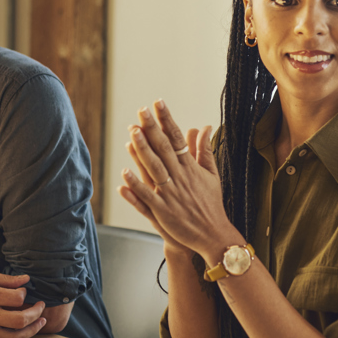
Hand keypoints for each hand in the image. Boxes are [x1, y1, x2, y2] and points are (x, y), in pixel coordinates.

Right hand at [0, 269, 46, 337]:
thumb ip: (4, 279)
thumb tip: (25, 280)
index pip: (16, 298)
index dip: (25, 294)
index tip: (23, 292)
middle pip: (20, 320)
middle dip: (36, 314)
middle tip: (41, 307)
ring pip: (14, 337)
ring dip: (31, 330)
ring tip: (40, 322)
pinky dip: (17, 336)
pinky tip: (24, 329)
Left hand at [117, 100, 245, 262]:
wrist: (213, 234)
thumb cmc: (211, 203)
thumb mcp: (212, 174)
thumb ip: (205, 149)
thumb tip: (205, 127)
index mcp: (191, 167)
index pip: (177, 138)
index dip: (167, 120)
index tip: (158, 103)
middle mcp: (180, 178)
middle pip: (164, 149)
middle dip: (152, 129)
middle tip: (141, 111)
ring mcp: (171, 194)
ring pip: (154, 169)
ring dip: (143, 151)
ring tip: (132, 133)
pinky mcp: (163, 211)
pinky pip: (147, 197)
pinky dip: (135, 186)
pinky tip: (124, 173)